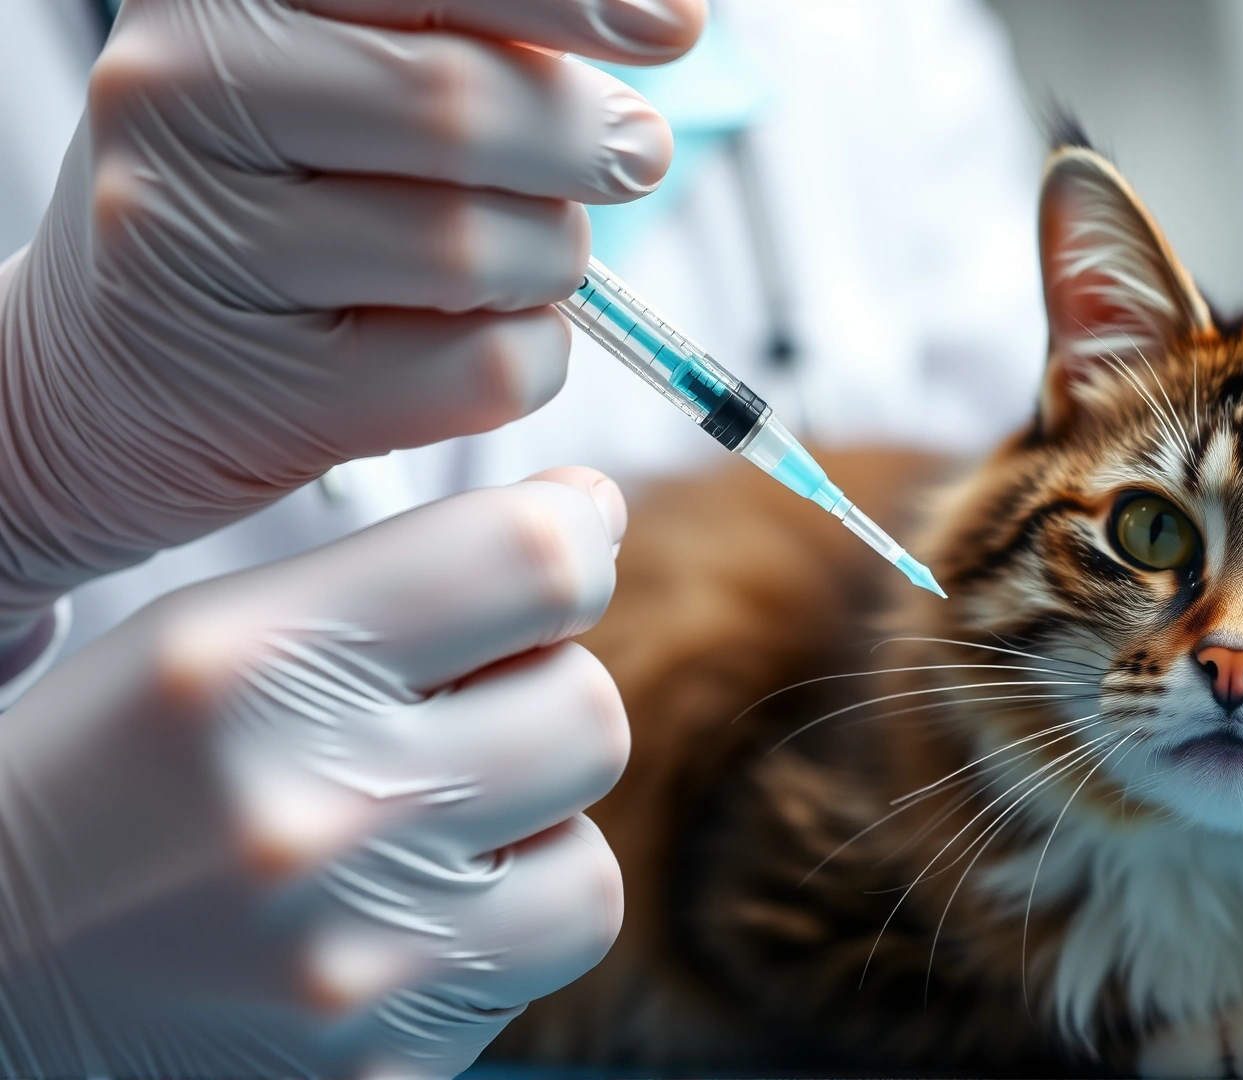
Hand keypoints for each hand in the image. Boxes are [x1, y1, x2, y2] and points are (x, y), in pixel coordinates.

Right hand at [0, 0, 703, 637]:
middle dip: (589, 141)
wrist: (106, 374)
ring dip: (554, 262)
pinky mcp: (266, 391)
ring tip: (526, 259)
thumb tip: (661, 16)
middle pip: (464, 105)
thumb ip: (463, 32)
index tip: (674, 28)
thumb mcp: (331, 70)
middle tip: (630, 156)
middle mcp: (178, 92)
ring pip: (485, 249)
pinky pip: (485, 368)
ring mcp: (207, 247)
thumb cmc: (266, 201)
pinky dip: (532, 358)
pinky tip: (482, 340)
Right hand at [0, 467, 630, 1077]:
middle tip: (464, 712)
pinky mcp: (376, 1067)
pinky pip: (536, 964)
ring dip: (533, 833)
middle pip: (588, 714)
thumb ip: (407, 574)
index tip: (564, 554)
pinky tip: (406, 913)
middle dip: (545, 699)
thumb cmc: (103, 786)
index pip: (534, 564)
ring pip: (588, 862)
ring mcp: (345, 962)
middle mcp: (306, 814)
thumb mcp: (208, 640)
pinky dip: (500, 928)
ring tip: (431, 828)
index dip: (574, 544)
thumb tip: (588, 516)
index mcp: (249, 670)